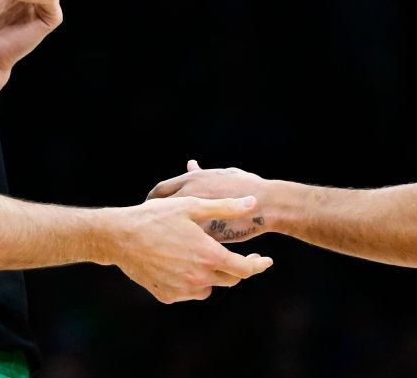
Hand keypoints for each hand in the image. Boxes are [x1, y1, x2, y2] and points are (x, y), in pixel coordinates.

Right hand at [112, 196, 273, 303]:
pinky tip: (182, 263)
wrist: (120, 237)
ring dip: (211, 275)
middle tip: (238, 257)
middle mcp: (199, 277)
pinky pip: (188, 291)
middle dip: (237, 269)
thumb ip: (226, 207)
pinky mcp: (167, 295)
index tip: (265, 260)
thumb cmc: (157, 216)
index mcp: (209, 256)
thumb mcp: (193, 205)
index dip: (258, 265)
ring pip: (209, 287)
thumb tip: (254, 202)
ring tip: (202, 255)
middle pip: (230, 280)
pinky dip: (190, 281)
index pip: (245, 269)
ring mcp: (182, 289)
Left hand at [148, 160, 271, 242]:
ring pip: (168, 229)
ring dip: (163, 235)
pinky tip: (179, 251)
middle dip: (152, 218)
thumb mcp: (222, 174)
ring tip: (161, 241)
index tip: (150, 206)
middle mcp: (189, 197)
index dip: (152, 199)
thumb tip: (191, 165)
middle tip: (150, 227)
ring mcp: (195, 218)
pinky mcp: (205, 237)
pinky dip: (180, 247)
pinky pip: (185, 243)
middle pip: (158, 209)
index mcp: (192, 181)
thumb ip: (202, 173)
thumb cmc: (247, 187)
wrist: (266, 205)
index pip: (160, 190)